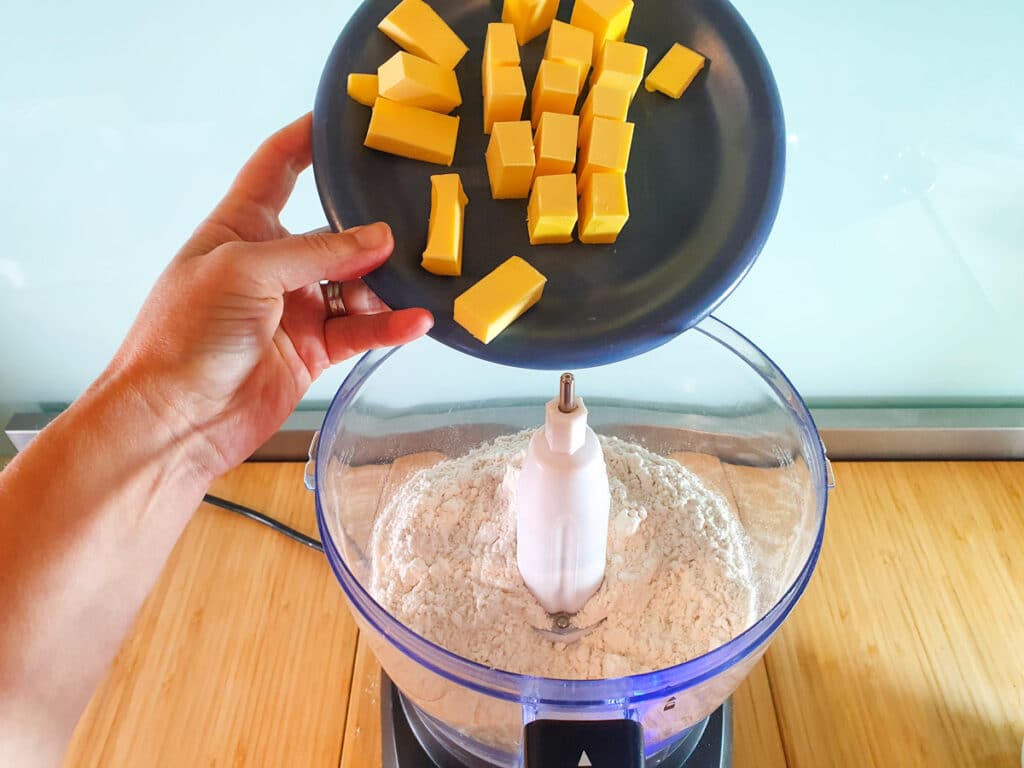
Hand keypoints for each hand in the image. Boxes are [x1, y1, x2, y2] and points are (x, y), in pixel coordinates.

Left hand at [105, 113, 432, 477]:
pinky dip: (388, 327)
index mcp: (240, 229)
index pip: (276, 169)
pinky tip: (415, 322)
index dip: (307, 141)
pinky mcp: (313, 350)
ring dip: (385, 284)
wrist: (176, 420)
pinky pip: (360, 330)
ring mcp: (295, 308)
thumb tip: (379, 238)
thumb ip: (316, 252)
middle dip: (369, 230)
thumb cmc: (186, 334)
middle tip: (415, 221)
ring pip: (355, 284)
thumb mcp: (247, 272)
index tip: (346, 123)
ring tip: (419, 280)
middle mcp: (271, 264)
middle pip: (332, 233)